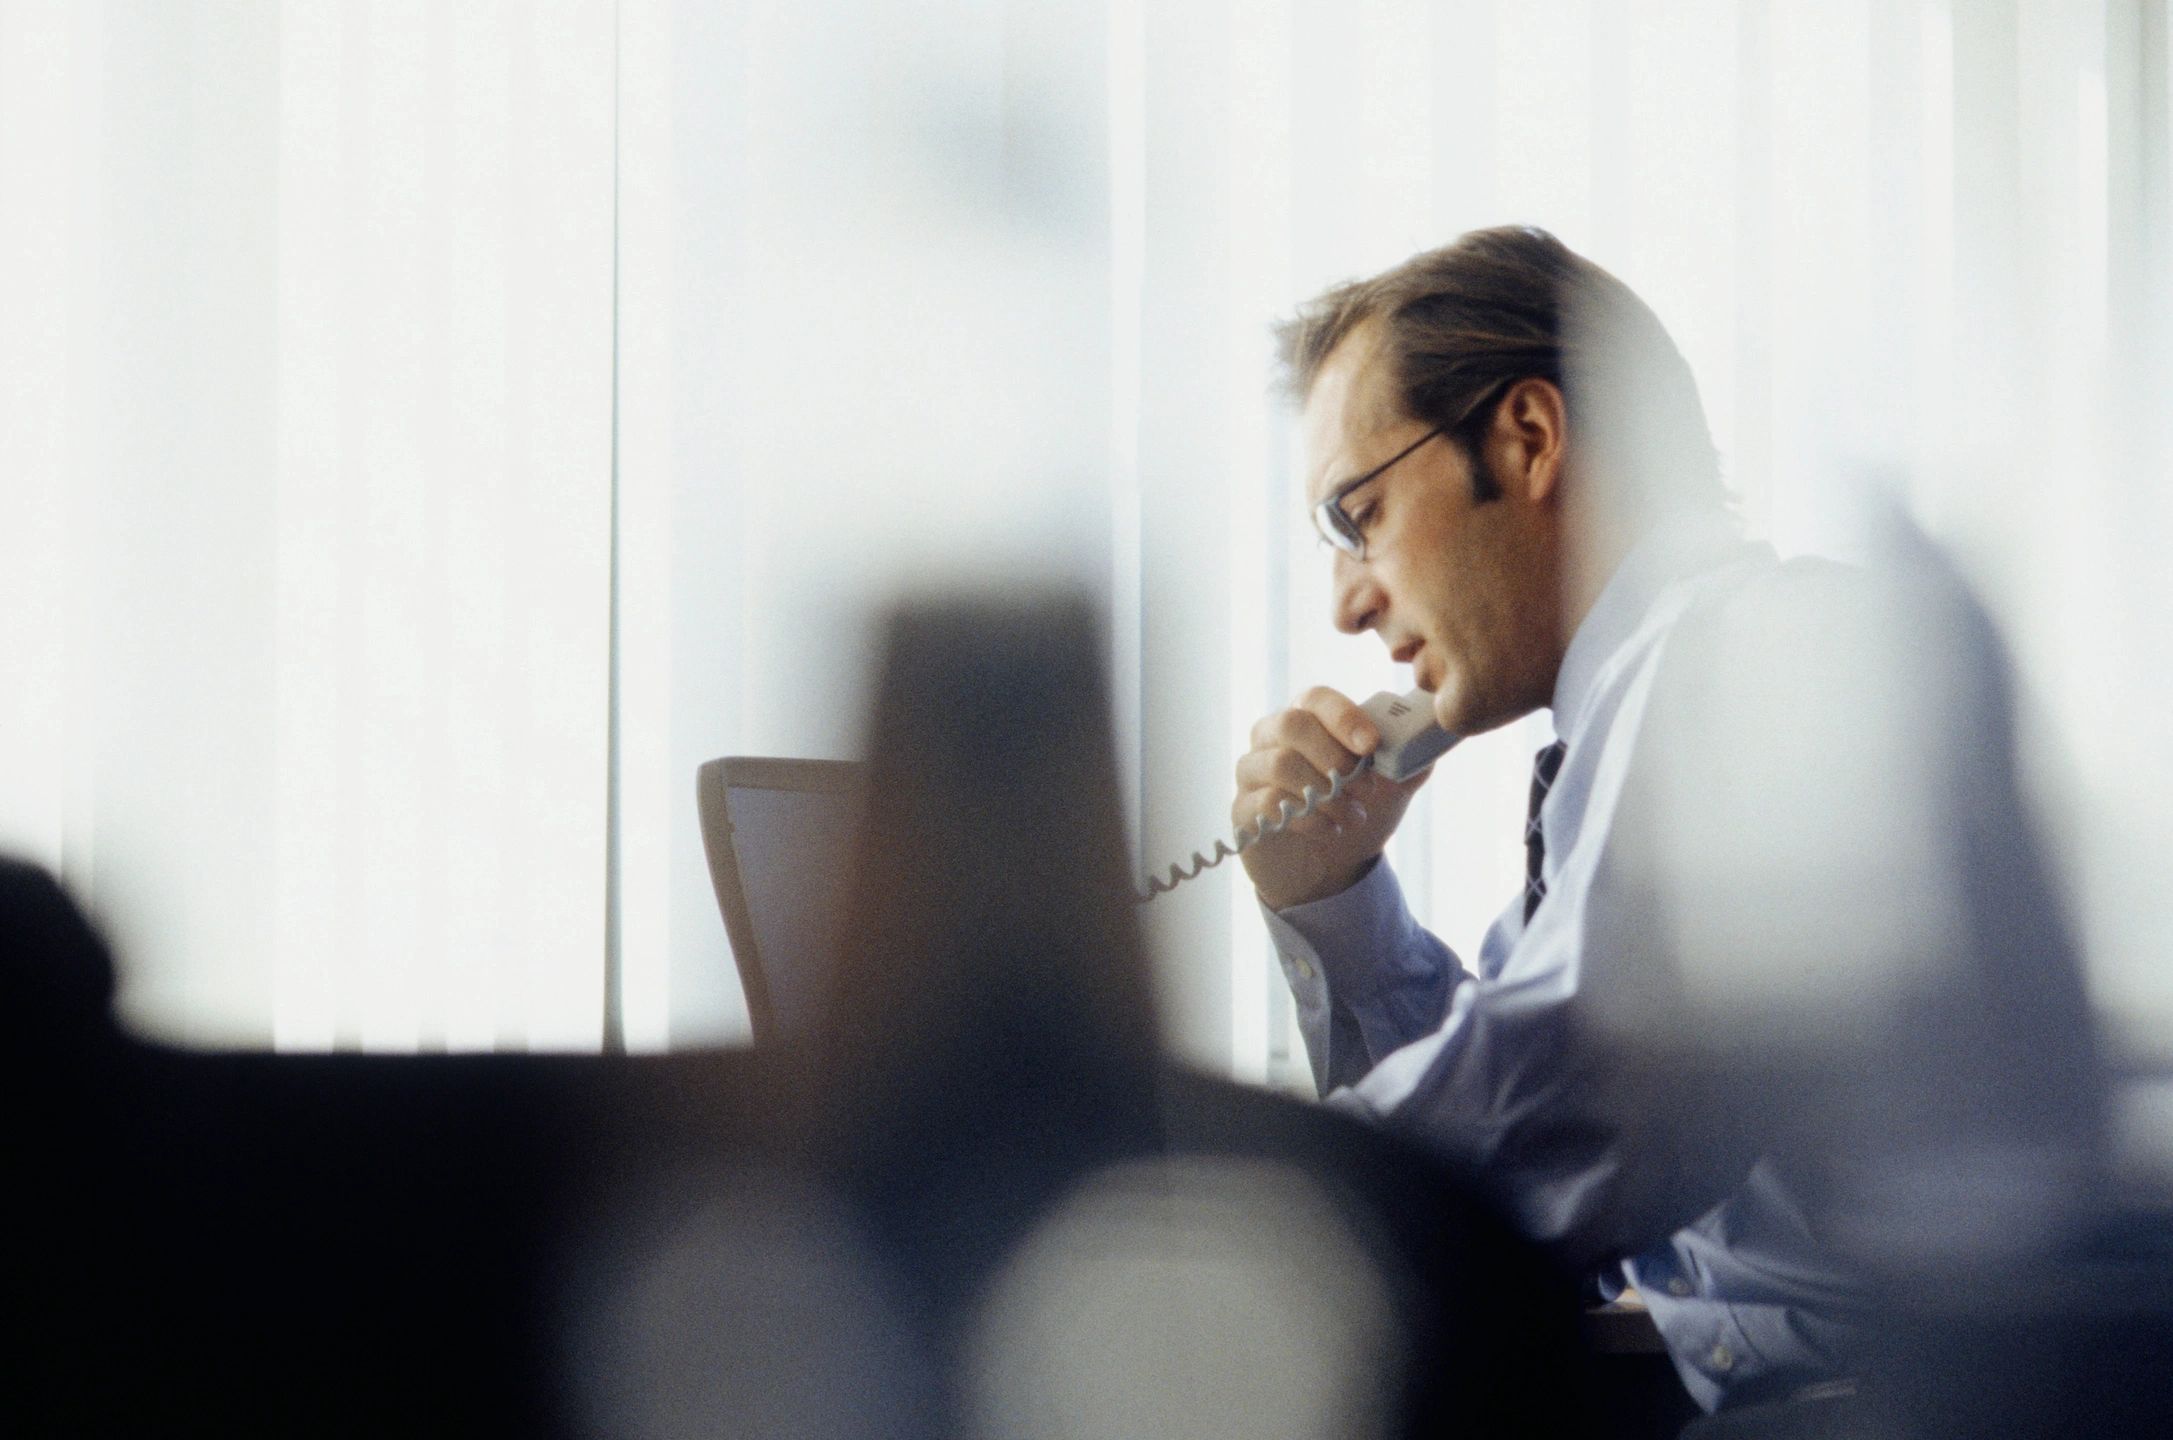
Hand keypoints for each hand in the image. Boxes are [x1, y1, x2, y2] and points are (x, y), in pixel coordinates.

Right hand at [1233, 687, 1432, 910]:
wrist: (1331, 866)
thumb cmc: (1359, 812)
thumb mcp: (1394, 786)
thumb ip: (1412, 758)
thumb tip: (1435, 735)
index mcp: (1308, 718)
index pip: (1315, 698)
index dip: (1343, 717)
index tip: (1372, 745)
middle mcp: (1271, 738)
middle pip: (1290, 724)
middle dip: (1335, 757)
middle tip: (1366, 788)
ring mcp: (1253, 772)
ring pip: (1279, 764)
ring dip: (1327, 794)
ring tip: (1354, 816)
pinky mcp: (1243, 810)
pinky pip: (1266, 804)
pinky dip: (1307, 819)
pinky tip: (1330, 831)